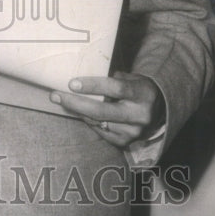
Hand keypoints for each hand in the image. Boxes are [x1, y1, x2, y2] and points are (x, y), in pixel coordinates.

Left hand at [49, 71, 164, 147]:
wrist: (159, 110)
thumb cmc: (138, 88)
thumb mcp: (131, 78)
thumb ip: (111, 77)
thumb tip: (82, 73)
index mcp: (143, 94)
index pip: (115, 88)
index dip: (92, 86)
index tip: (71, 83)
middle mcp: (140, 115)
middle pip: (101, 111)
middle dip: (74, 103)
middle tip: (55, 95)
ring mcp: (133, 132)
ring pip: (97, 122)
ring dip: (78, 111)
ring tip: (64, 101)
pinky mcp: (126, 142)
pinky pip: (100, 131)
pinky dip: (88, 121)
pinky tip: (81, 112)